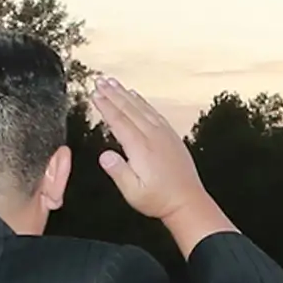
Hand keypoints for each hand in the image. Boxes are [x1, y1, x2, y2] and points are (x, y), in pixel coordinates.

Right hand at [86, 75, 228, 253]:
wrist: (188, 202)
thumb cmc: (159, 199)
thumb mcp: (133, 192)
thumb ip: (118, 172)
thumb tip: (104, 155)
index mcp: (141, 148)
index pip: (119, 121)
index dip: (105, 106)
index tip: (94, 94)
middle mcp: (153, 137)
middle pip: (129, 109)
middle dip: (112, 93)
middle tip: (100, 81)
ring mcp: (164, 135)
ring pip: (142, 107)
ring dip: (126, 94)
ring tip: (114, 83)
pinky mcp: (171, 136)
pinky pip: (154, 112)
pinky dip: (143, 102)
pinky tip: (137, 97)